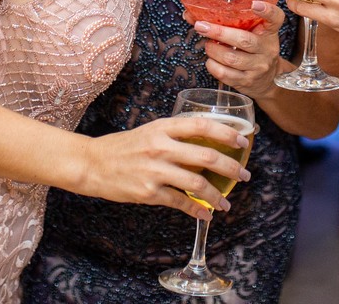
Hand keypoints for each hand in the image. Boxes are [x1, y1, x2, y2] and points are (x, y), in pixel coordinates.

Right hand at [79, 115, 252, 220]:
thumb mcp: (151, 131)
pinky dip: (196, 209)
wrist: (93, 163)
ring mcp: (155, 170)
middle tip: (245, 175)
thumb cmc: (124, 146)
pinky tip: (206, 213)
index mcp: (163, 127)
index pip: (202, 125)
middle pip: (206, 156)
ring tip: (226, 202)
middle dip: (231, 167)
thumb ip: (176, 134)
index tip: (242, 141)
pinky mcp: (149, 192)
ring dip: (217, 194)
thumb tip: (207, 140)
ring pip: (197, 183)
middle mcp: (161, 147)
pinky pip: (180, 202)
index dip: (226, 133)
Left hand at [191, 1, 285, 97]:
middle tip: (201, 26)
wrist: (267, 80)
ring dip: (213, 50)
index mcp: (269, 32)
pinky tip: (211, 60)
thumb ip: (229, 20)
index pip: (275, 18)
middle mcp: (267, 49)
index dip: (266, 10)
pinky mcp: (247, 81)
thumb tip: (190, 14)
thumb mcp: (251, 32)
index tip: (254, 4)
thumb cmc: (253, 50)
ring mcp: (258, 67)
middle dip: (219, 32)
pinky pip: (225, 73)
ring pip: (231, 58)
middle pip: (243, 40)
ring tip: (208, 45)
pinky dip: (212, 65)